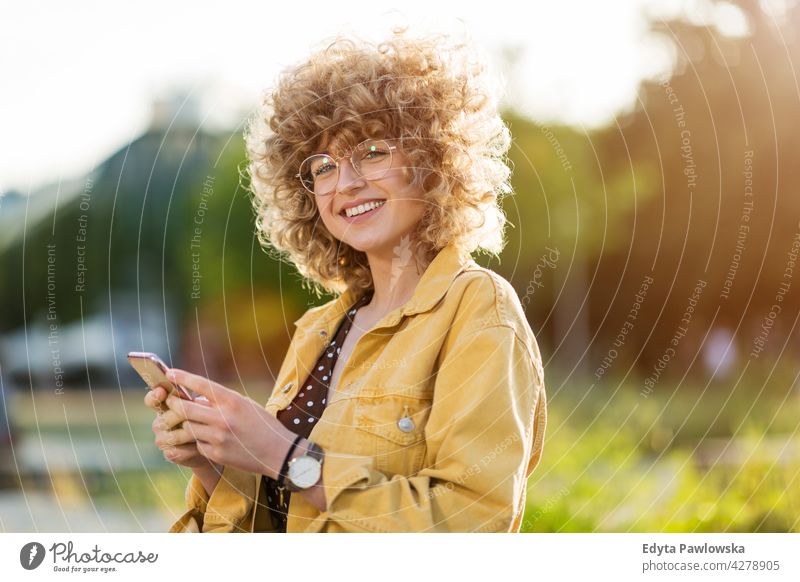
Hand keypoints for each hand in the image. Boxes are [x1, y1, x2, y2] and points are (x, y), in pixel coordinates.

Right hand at [144, 385, 221, 474]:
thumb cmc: (209, 419)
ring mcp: (163, 439)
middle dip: (182, 416)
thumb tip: (192, 400)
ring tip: (205, 431)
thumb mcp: (204, 406)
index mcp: (166, 406)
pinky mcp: (170, 453)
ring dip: (189, 433)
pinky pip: (176, 451)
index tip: (162, 392)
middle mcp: (160, 422)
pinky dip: (191, 448)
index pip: (152, 400)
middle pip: (164, 418)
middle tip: (199, 417)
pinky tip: (202, 444)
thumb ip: (194, 402)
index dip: (154, 396)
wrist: (215, 442)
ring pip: (170, 436)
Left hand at [164, 368, 296, 478]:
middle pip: (185, 408)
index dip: (183, 378)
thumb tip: (198, 399)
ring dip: (188, 424)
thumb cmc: (263, 424)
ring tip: (193, 423)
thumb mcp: (246, 405)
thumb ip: (222, 401)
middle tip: (170, 402)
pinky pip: (197, 444)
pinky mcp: (216, 454)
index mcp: (232, 401)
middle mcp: (223, 418)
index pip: (201, 385)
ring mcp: (218, 437)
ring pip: (188, 427)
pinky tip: (211, 440)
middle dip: (173, 404)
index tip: (170, 374)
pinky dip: (200, 441)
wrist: (278, 452)